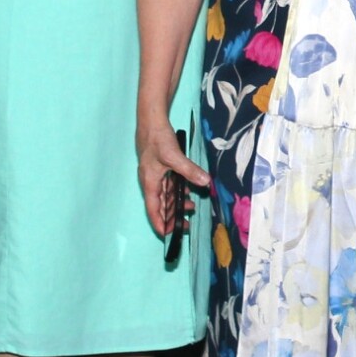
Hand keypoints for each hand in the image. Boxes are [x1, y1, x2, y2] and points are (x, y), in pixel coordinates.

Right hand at [136, 108, 210, 237]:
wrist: (152, 120)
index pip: (153, 210)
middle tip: (186, 226)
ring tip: (191, 208)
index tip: (168, 236)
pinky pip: (170, 185)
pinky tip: (190, 192)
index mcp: (150, 183)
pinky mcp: (162, 168)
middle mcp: (152, 182)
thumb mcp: (174, 156)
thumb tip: (205, 183)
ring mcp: (157, 175)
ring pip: (167, 196)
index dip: (160, 224)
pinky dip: (179, 190)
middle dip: (172, 217)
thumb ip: (189, 171)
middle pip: (161, 206)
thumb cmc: (157, 138)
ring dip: (177, 204)